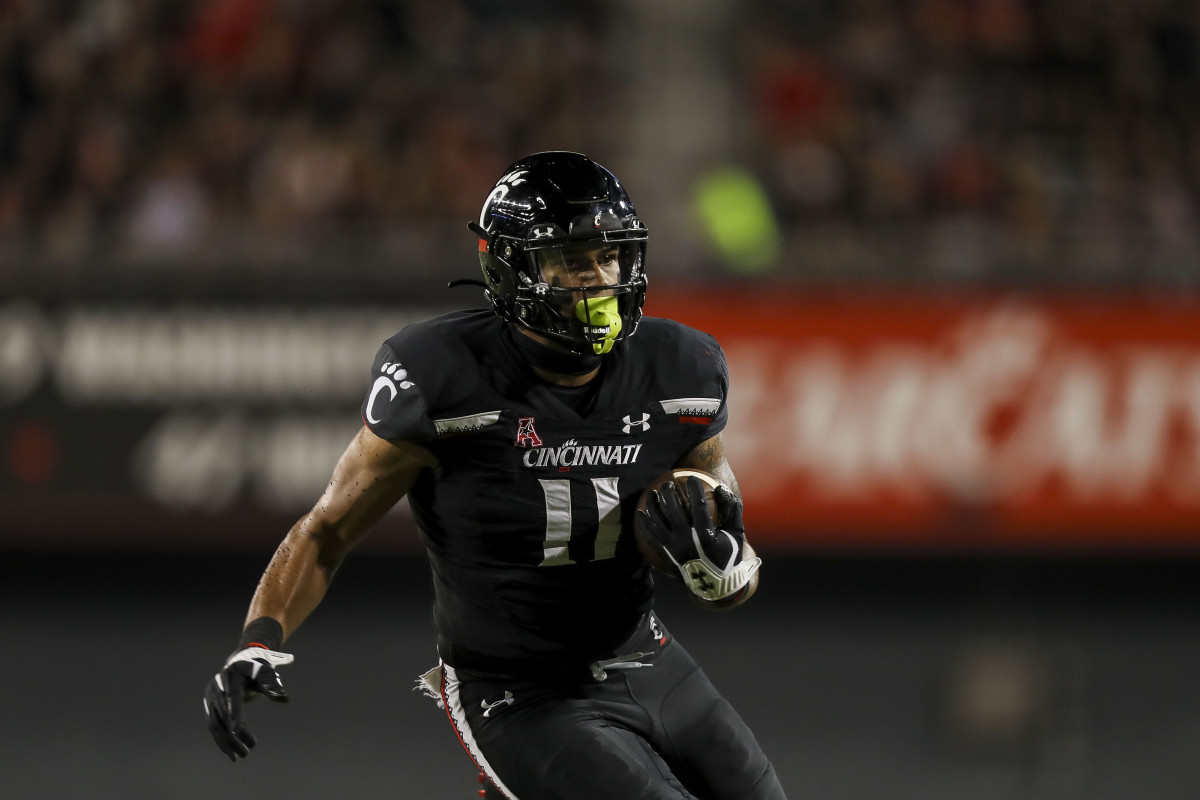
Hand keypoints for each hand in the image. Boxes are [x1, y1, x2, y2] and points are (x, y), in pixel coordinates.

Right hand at [203, 647, 293, 760]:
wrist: (241, 662)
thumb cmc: (257, 668)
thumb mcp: (266, 673)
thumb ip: (273, 685)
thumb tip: (284, 699)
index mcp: (231, 676)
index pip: (232, 696)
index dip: (234, 712)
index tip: (236, 729)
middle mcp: (217, 687)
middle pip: (223, 714)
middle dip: (234, 734)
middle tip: (250, 749)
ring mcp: (210, 698)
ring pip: (216, 725)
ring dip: (227, 742)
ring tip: (243, 756)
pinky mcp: (210, 707)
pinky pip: (214, 727)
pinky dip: (222, 741)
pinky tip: (233, 754)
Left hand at [635, 477, 760, 601]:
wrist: (716, 585)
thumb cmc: (729, 555)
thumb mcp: (736, 534)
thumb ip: (732, 510)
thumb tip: (721, 488)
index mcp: (706, 535)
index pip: (698, 505)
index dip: (694, 489)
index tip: (691, 477)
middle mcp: (687, 540)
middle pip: (673, 510)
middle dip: (668, 493)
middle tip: (668, 484)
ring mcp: (674, 548)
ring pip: (658, 522)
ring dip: (653, 505)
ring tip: (652, 493)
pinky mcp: (666, 555)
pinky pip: (651, 537)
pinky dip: (644, 524)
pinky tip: (640, 513)